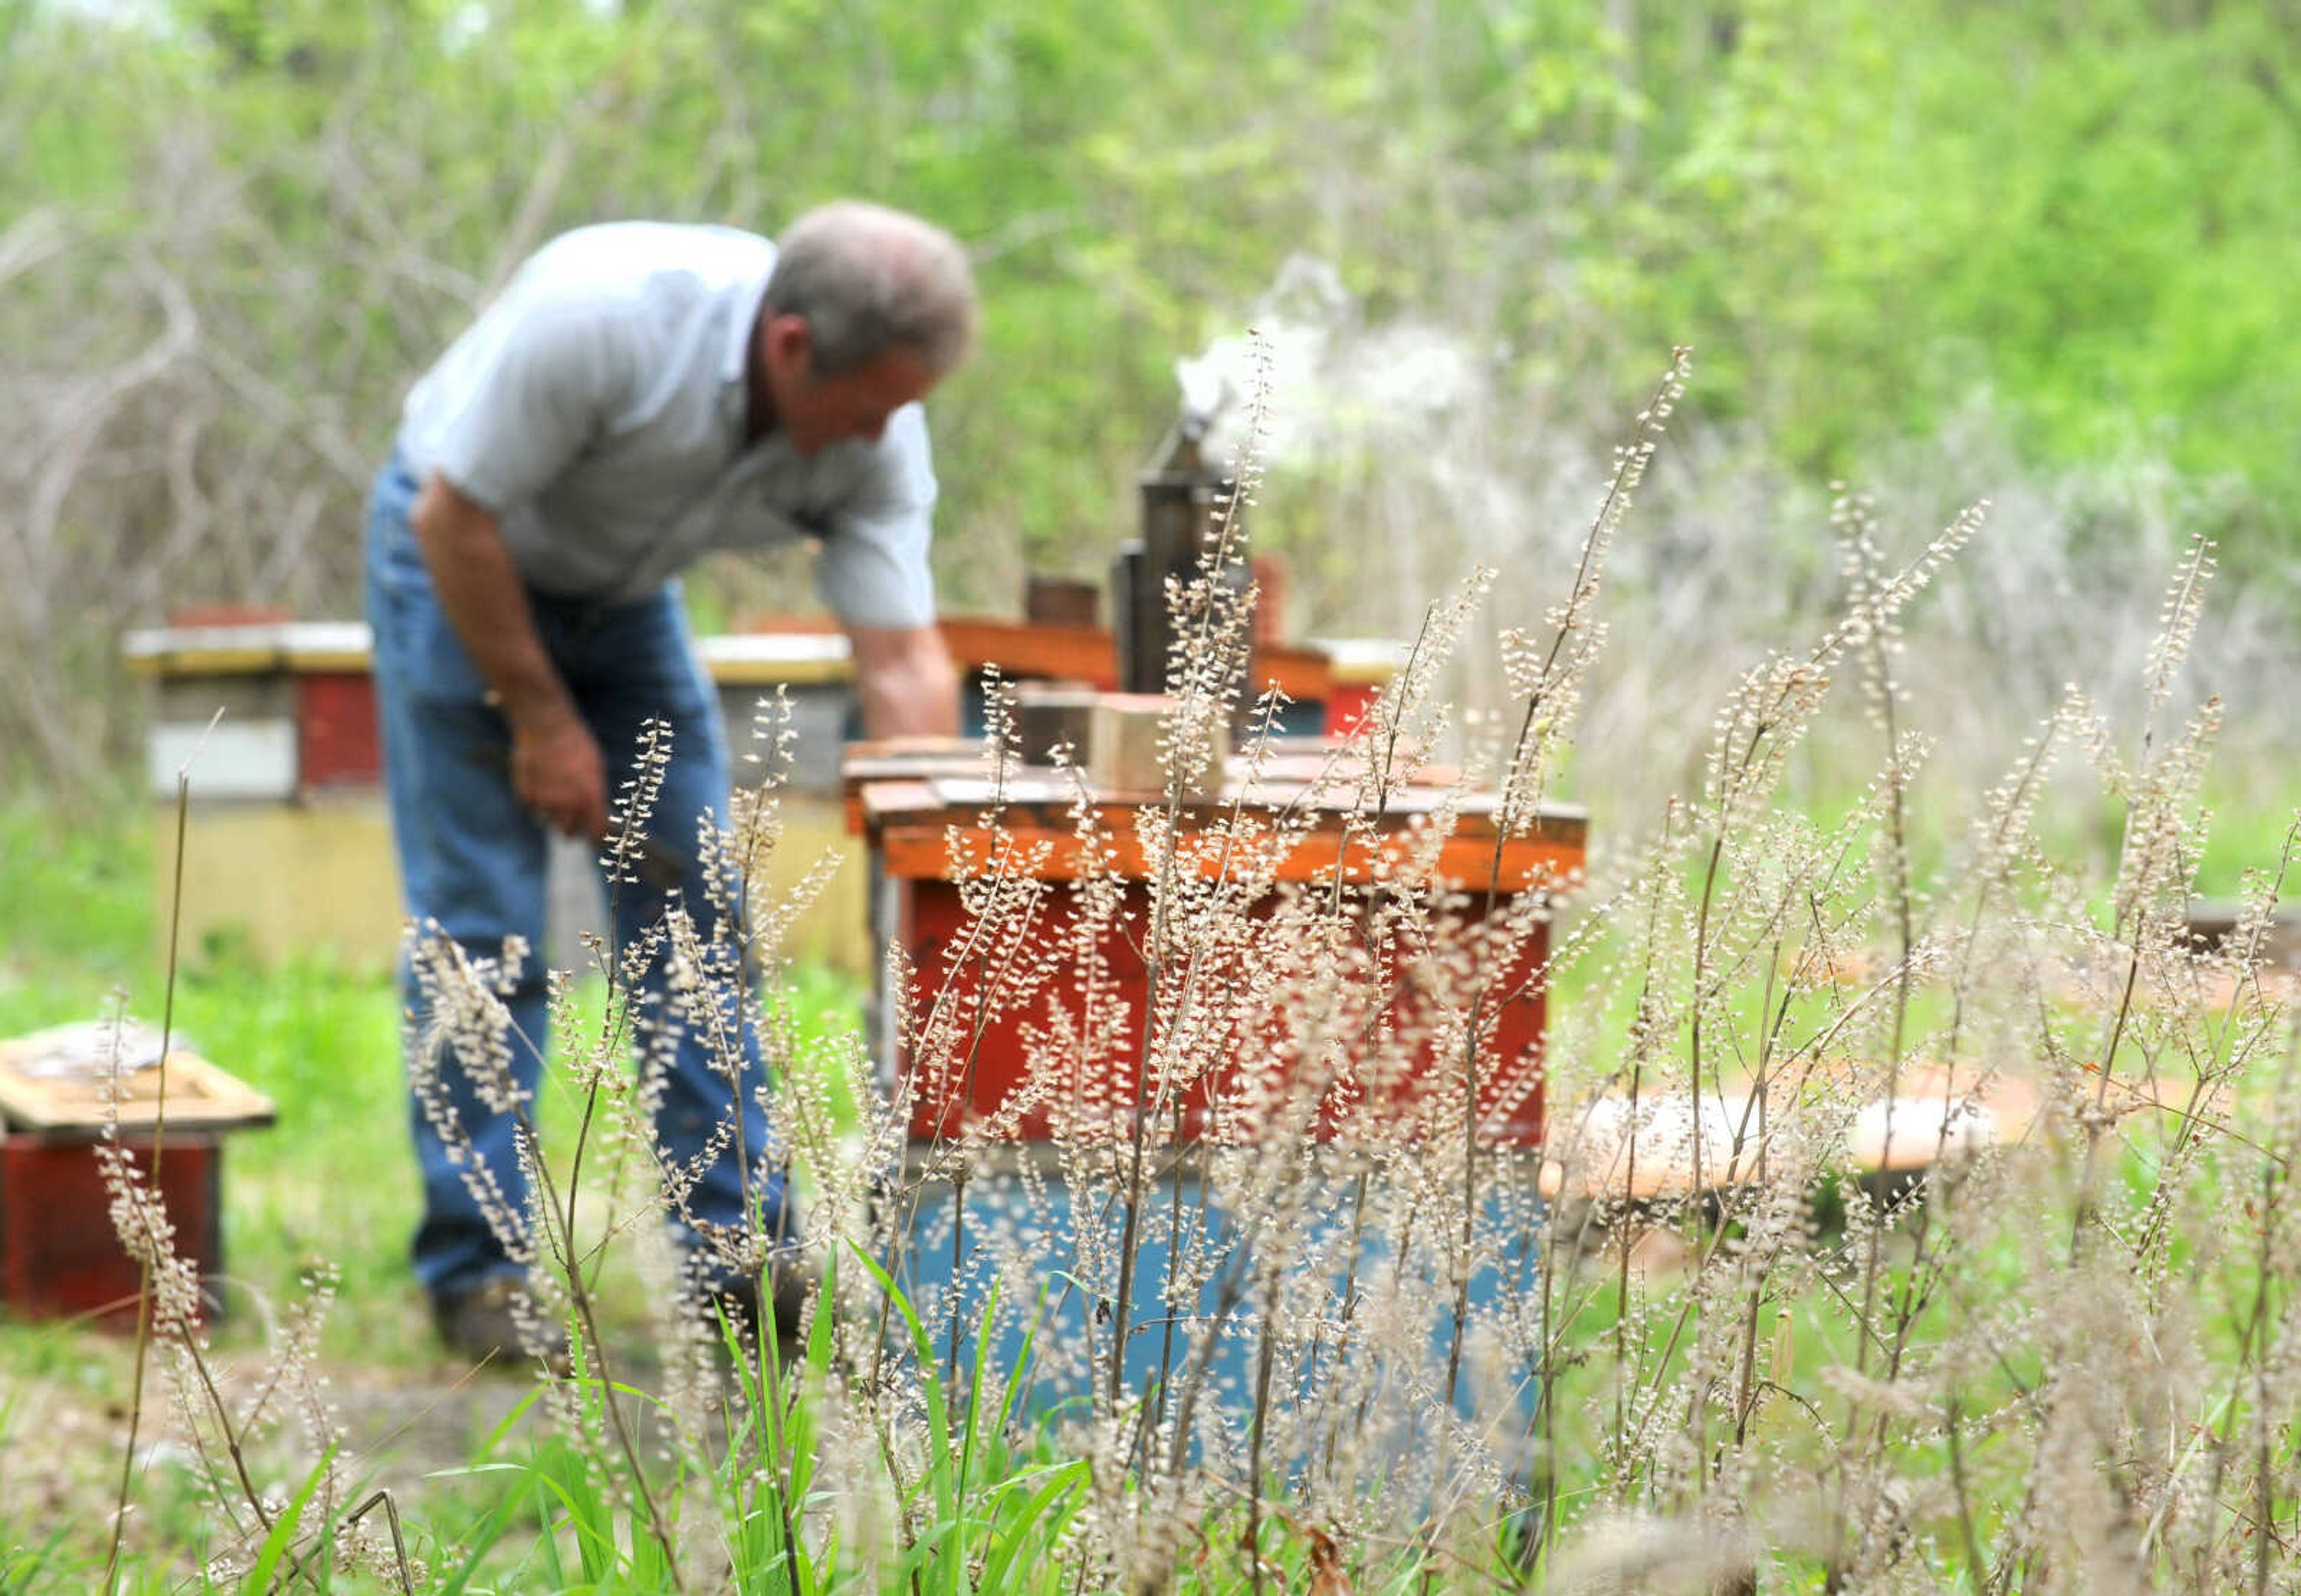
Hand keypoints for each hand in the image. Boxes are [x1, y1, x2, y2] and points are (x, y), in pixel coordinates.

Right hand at [509, 709, 608, 839]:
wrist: (546, 727)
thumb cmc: (575, 745)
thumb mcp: (595, 768)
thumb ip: (596, 795)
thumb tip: (598, 815)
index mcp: (589, 798)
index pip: (595, 832)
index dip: (597, 835)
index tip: (596, 834)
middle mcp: (567, 805)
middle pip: (570, 832)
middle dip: (574, 825)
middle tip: (574, 812)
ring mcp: (544, 802)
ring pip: (550, 821)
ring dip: (554, 811)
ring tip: (556, 787)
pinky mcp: (526, 797)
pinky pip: (534, 809)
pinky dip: (538, 801)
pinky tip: (542, 781)